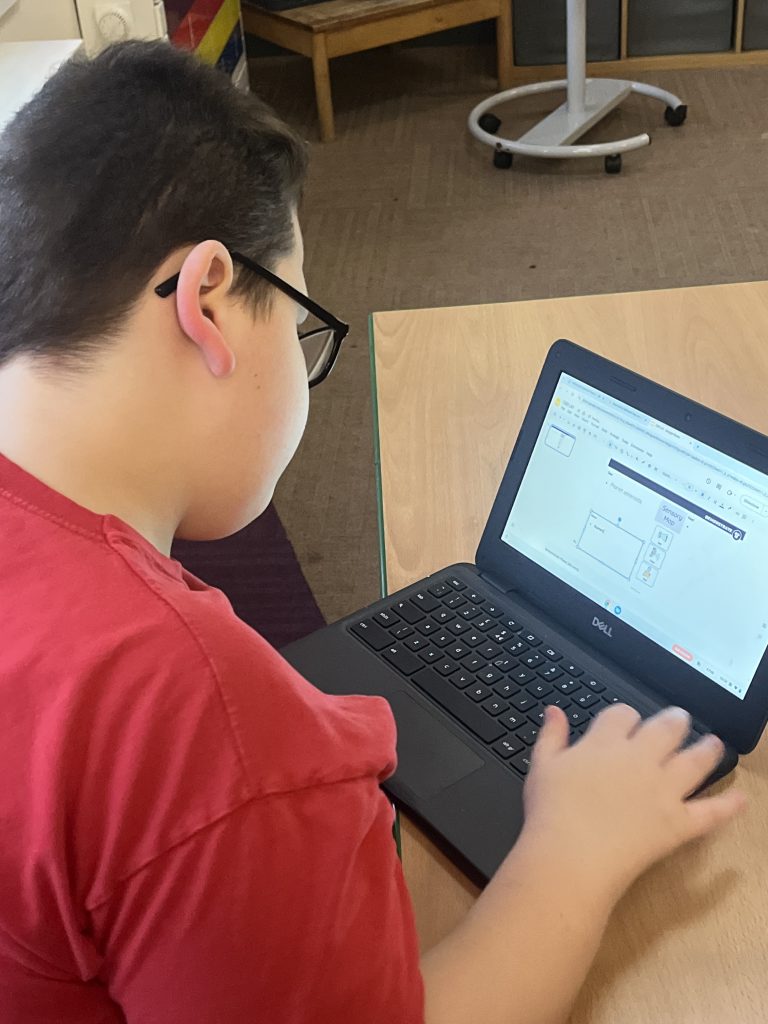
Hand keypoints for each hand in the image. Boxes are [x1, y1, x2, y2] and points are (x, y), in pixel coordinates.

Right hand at [521, 703, 745, 900]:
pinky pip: (710, 812)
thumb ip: (551, 736)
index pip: (623, 714)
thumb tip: (554, 711)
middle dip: (675, 721)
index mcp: (605, 743)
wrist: (570, 856)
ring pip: (695, 761)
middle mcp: (640, 759)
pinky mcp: (678, 823)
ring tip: (715, 744)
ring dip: (708, 749)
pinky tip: (741, 799)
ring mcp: (663, 790)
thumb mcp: (541, 766)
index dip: (627, 716)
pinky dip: (729, 806)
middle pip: (666, 728)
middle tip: (680, 719)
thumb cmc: (550, 813)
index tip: (627, 722)